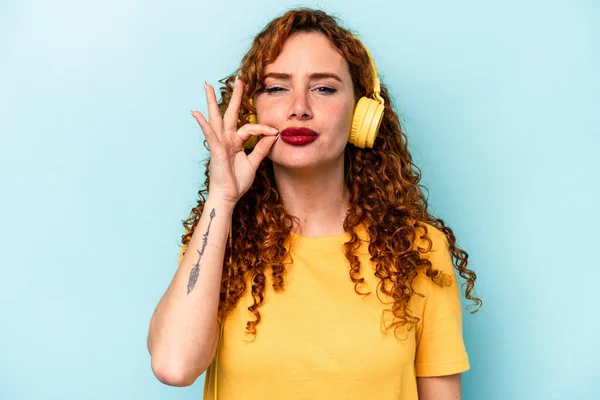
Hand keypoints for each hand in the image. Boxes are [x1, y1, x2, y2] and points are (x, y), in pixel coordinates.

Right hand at [190, 76, 278, 205]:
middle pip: (229, 114)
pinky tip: (196, 113)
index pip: (250, 128)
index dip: (263, 129)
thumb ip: (261, 149)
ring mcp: (219, 143)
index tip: (275, 132)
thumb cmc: (237, 183)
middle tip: (238, 80)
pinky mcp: (216, 150)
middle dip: (234, 97)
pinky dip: (203, 123)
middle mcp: (226, 139)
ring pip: (216, 118)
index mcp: (235, 142)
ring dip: (211, 101)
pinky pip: (209, 134)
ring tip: (207, 86)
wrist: (228, 197)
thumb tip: (273, 136)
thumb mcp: (253, 163)